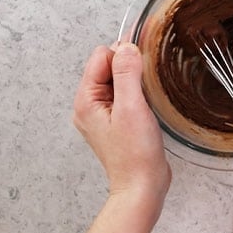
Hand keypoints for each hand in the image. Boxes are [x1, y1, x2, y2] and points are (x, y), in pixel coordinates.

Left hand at [74, 44, 170, 232]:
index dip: (123, 54)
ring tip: (145, 100)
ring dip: (134, 81)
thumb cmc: (135, 155)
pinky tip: (146, 105)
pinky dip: (137, 93)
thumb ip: (126, 73)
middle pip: (108, 66)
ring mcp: (101, 114)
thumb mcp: (131, 107)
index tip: (142, 62)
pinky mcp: (115, 121)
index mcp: (86, 100)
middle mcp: (89, 106)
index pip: (100, 56)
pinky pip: (124, 94)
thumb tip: (126, 46)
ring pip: (118, 79)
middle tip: (145, 86)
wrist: (141, 186)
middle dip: (129, 67)